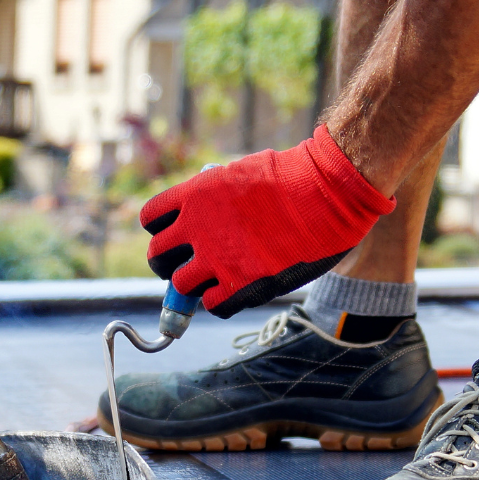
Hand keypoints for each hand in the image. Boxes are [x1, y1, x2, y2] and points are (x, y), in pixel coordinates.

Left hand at [140, 125, 394, 317]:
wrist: (327, 193)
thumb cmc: (294, 178)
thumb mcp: (240, 175)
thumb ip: (214, 199)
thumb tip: (203, 218)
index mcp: (194, 195)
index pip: (151, 219)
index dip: (162, 229)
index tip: (177, 234)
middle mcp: (196, 228)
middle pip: (157, 256)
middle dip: (169, 263)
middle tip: (187, 264)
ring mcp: (216, 259)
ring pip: (181, 286)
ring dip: (194, 285)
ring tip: (215, 279)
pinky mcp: (240, 285)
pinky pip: (212, 305)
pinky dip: (219, 301)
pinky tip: (235, 291)